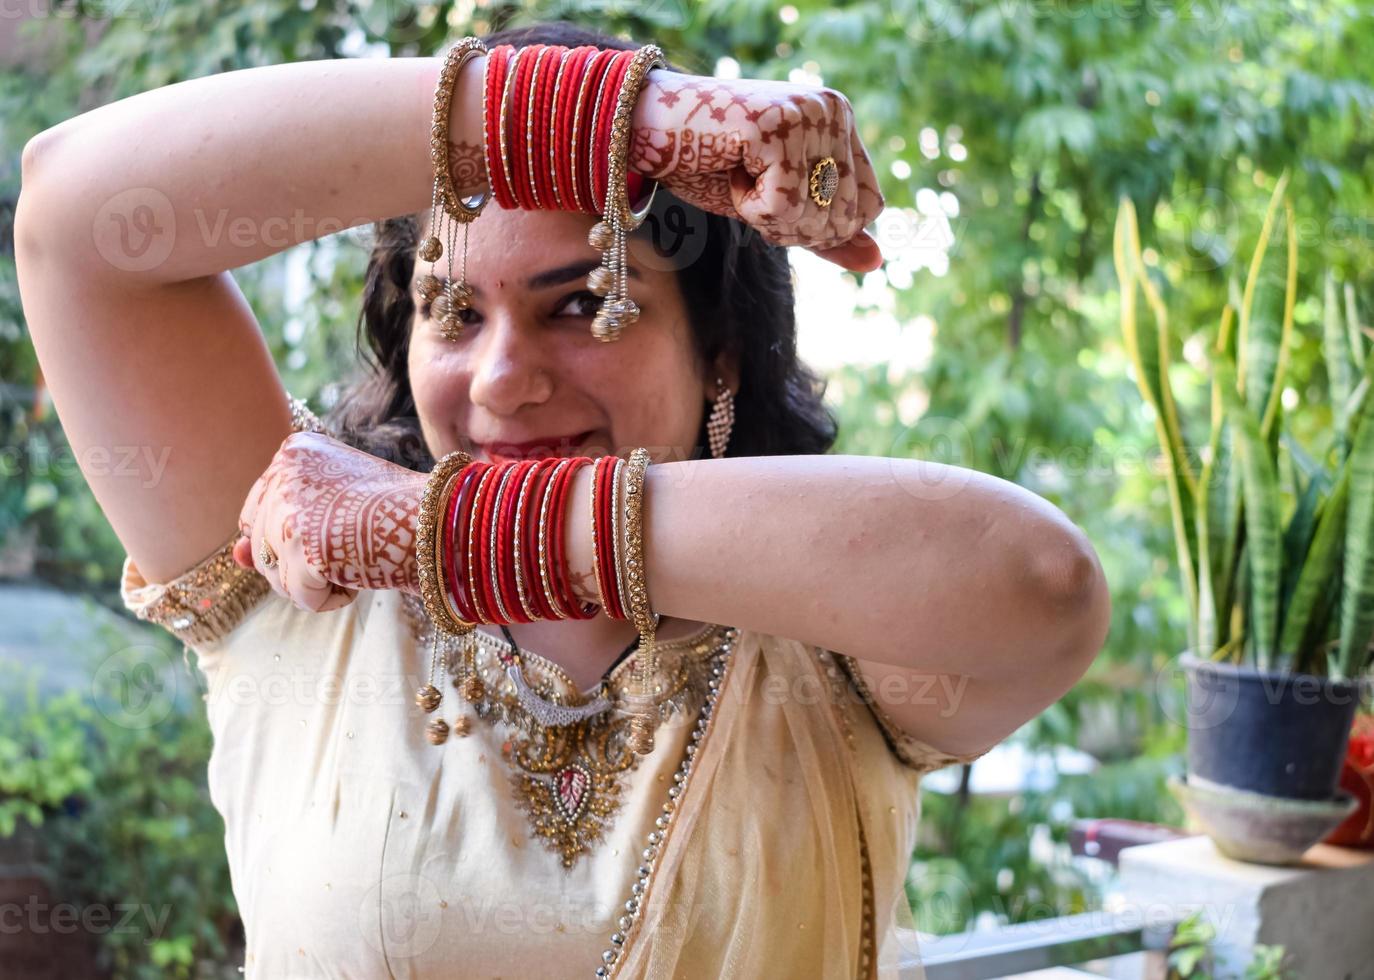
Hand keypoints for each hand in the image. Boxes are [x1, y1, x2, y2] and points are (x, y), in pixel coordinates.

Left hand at [232, 431, 425, 611]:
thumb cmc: (400, 511)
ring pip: (276, 576)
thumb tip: (236, 557)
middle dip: (300, 559)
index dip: (295, 534)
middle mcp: (283, 473)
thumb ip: (281, 522)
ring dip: (316, 580)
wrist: (442, 520)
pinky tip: (360, 574)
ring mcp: (289, 510)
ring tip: (357, 555)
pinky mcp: (301, 548)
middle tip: (351, 541)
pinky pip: (302, 598)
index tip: (341, 524)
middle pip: (261, 545)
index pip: (260, 511)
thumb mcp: (335, 503)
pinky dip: (331, 598)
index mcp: (293, 451)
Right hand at [630, 72, 884, 271]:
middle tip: (753, 189)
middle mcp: (830, 110)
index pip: (867, 207)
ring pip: (811, 216)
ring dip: (766, 216)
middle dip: (791, 225)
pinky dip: (747, 205)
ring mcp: (804, 115)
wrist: (647, 128)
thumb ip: (824, 230)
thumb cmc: (710, 162)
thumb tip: (876, 262)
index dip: (819, 227)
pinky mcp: (772, 128)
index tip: (775, 200)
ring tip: (739, 173)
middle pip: (842, 219)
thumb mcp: (775, 203)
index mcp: (840, 119)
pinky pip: (779, 207)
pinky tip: (729, 167)